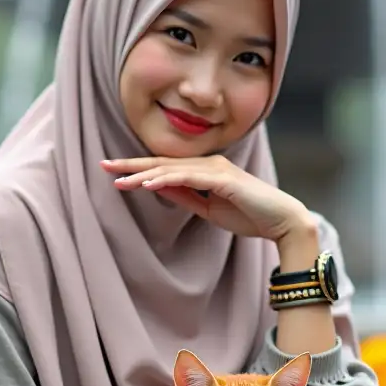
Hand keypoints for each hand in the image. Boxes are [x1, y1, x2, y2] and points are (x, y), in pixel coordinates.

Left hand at [102, 155, 314, 241]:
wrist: (282, 222)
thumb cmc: (250, 216)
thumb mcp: (209, 209)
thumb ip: (186, 197)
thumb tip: (159, 188)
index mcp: (206, 170)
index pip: (165, 168)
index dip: (138, 169)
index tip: (114, 172)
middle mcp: (209, 164)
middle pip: (163, 163)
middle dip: (132, 164)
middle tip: (103, 164)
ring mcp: (217, 169)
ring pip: (172, 169)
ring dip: (144, 173)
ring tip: (119, 179)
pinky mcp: (224, 180)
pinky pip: (190, 177)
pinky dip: (167, 179)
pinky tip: (148, 184)